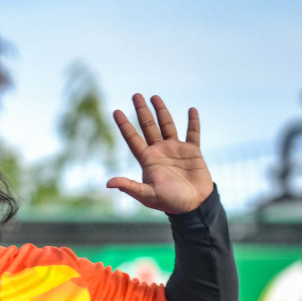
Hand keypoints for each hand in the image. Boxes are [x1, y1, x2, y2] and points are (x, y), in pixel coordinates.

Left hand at [107, 95, 213, 213]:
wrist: (193, 205)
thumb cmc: (170, 202)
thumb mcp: (147, 195)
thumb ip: (129, 187)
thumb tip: (108, 183)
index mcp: (147, 160)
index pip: (133, 139)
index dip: (125, 125)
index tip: (116, 111)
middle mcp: (159, 152)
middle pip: (148, 127)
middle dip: (141, 111)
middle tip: (135, 95)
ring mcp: (176, 150)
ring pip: (167, 125)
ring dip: (162, 111)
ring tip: (154, 96)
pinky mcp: (193, 151)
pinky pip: (193, 133)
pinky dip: (193, 122)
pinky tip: (191, 109)